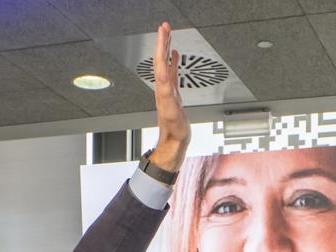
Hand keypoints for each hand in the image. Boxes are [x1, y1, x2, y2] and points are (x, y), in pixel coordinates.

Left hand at [148, 21, 188, 171]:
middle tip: (165, 26)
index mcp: (162, 89)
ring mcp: (167, 88)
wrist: (174, 141)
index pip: (160, 62)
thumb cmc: (174, 130)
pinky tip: (175, 54)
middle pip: (160, 59)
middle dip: (162, 41)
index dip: (162, 45)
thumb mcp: (173, 113)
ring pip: (165, 63)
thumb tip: (165, 80)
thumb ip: (169, 97)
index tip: (164, 30)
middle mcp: (162, 86)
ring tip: (169, 34)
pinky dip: (173, 61)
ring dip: (166, 48)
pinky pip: (172, 72)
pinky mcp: (172, 92)